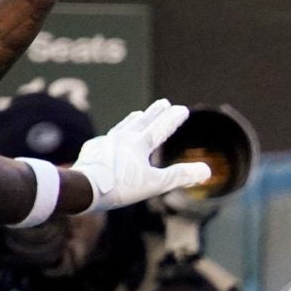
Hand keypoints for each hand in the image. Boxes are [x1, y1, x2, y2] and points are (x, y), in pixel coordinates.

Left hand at [71, 100, 210, 213]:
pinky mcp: (92, 150)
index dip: (173, 119)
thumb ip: (180, 176)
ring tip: (138, 115)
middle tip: (163, 102)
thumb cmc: (121, 187)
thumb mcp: (155, 184)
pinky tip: (111, 140)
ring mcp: (106, 142)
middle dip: (155, 112)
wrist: (83, 187)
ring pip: (123, 127)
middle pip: (142, 122)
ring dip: (133, 120)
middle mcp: (122, 138)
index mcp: (139, 144)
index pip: (161, 128)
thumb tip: (207, 170)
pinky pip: (106, 140)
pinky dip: (114, 137)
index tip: (182, 109)